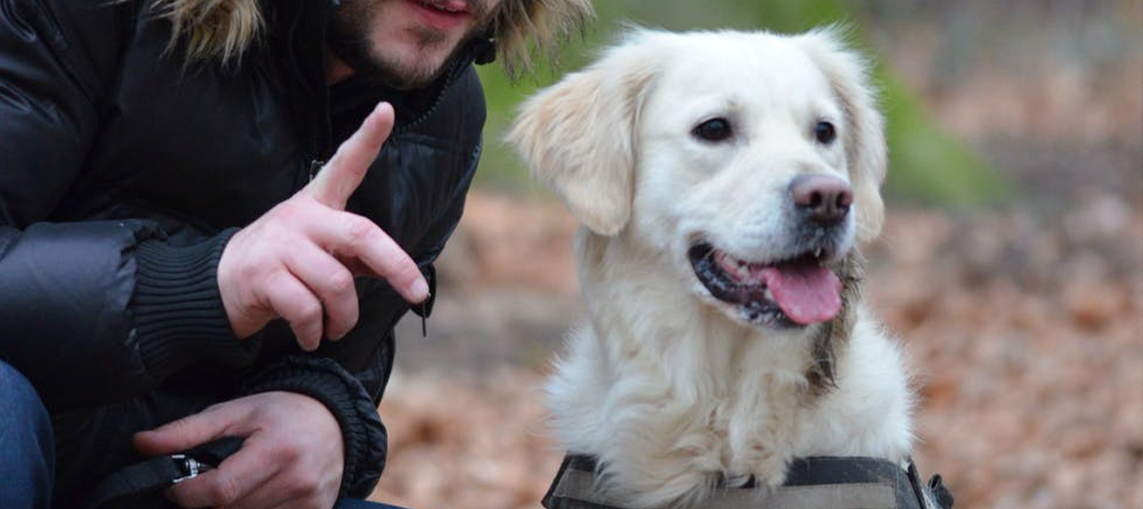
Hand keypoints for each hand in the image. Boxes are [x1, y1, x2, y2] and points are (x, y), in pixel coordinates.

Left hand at [134, 392, 343, 508]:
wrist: (337, 421)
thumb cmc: (284, 412)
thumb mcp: (236, 411)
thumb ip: (188, 431)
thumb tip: (141, 444)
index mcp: (276, 451)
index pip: (220, 491)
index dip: (189, 493)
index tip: (180, 486)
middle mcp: (296, 481)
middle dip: (211, 500)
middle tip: (213, 479)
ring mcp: (308, 503)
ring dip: (233, 507)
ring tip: (239, 483)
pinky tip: (258, 494)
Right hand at [218, 102, 428, 349]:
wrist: (217, 286)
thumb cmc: (283, 266)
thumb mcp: (320, 251)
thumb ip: (355, 254)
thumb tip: (399, 273)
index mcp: (317, 203)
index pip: (345, 164)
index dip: (367, 138)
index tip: (386, 110)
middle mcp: (300, 216)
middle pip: (361, 235)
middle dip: (397, 267)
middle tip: (417, 294)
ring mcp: (280, 244)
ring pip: (337, 284)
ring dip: (344, 317)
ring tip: (336, 328)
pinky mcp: (262, 275)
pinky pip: (307, 310)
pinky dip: (315, 331)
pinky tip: (311, 336)